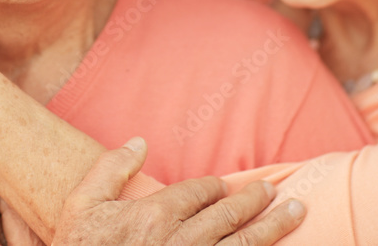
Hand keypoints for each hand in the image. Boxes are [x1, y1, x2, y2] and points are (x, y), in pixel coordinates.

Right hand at [53, 138, 305, 245]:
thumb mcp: (81, 206)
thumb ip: (111, 169)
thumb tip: (140, 142)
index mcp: (154, 215)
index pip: (196, 193)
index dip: (212, 188)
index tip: (222, 188)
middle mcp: (180, 241)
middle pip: (227, 215)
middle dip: (253, 201)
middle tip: (273, 192)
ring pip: (242, 245)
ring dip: (272, 227)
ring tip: (296, 212)